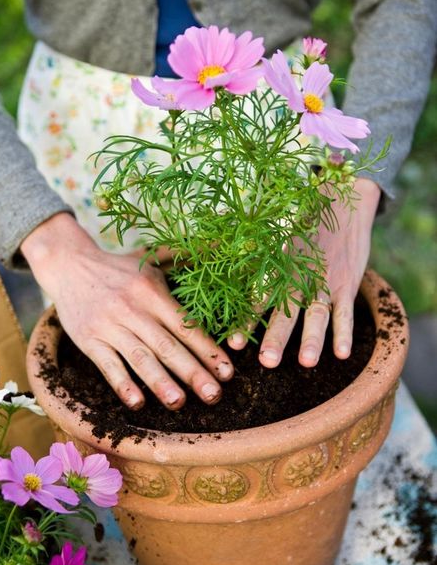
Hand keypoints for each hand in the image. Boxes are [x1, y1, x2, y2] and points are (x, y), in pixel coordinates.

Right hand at [21, 213, 233, 409]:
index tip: (228, 372)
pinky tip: (137, 402)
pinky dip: (123, 384)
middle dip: (192, 372)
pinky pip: (107, 365)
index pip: (185, 326)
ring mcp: (109, 326)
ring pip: (139, 358)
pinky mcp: (88, 340)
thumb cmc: (118, 268)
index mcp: (152, 292)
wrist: (68, 265)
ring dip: (160, 383)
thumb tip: (221, 245)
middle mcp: (133, 309)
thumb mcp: (150, 258)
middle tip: (214, 395)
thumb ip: (184, 257)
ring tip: (179, 403)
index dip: (208, 350)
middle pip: (167, 346)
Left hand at [227, 178, 381, 366]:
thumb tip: (217, 263)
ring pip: (317, 315)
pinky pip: (346, 311)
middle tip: (266, 362)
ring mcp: (324, 281)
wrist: (345, 201)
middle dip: (276, 337)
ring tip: (305, 363)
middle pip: (286, 311)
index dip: (247, 320)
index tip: (234, 342)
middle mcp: (299, 277)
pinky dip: (344, 332)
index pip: (259, 298)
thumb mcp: (278, 236)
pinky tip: (341, 355)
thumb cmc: (302, 224)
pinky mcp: (347, 283)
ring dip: (312, 339)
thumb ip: (256, 256)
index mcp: (278, 267)